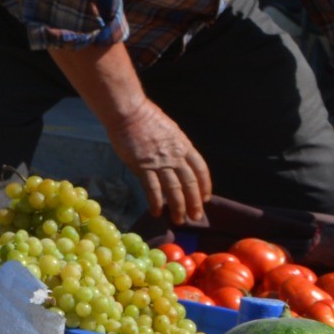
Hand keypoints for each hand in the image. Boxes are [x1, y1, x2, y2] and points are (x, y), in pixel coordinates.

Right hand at [104, 99, 212, 226]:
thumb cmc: (146, 118)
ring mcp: (160, 162)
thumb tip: (179, 161)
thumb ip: (176, 147)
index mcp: (184, 146)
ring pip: (174, 190)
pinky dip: (155, 202)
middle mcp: (175, 156)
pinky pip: (152, 189)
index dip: (205, 186)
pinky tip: (157, 212)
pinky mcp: (143, 166)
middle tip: (195, 217)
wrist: (129, 113)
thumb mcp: (171, 131)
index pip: (200, 170)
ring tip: (179, 220)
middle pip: (190, 183)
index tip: (205, 198)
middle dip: (194, 202)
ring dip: (178, 207)